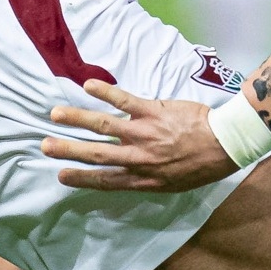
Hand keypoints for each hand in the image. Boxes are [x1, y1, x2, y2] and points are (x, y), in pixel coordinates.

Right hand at [43, 80, 235, 189]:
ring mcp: (144, 134)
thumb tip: (130, 173)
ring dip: (77, 119)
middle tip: (45, 146)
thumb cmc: (202, 166)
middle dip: (68, 150)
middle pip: (96, 154)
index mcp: (144, 178)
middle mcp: (139, 158)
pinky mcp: (153, 111)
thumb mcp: (174, 183)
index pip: (106, 180)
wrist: (225, 145)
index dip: (81, 179)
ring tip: (55, 115)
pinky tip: (88, 86)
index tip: (61, 175)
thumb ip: (149, 177)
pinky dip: (105, 92)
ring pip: (104, 126)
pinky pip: (124, 100)